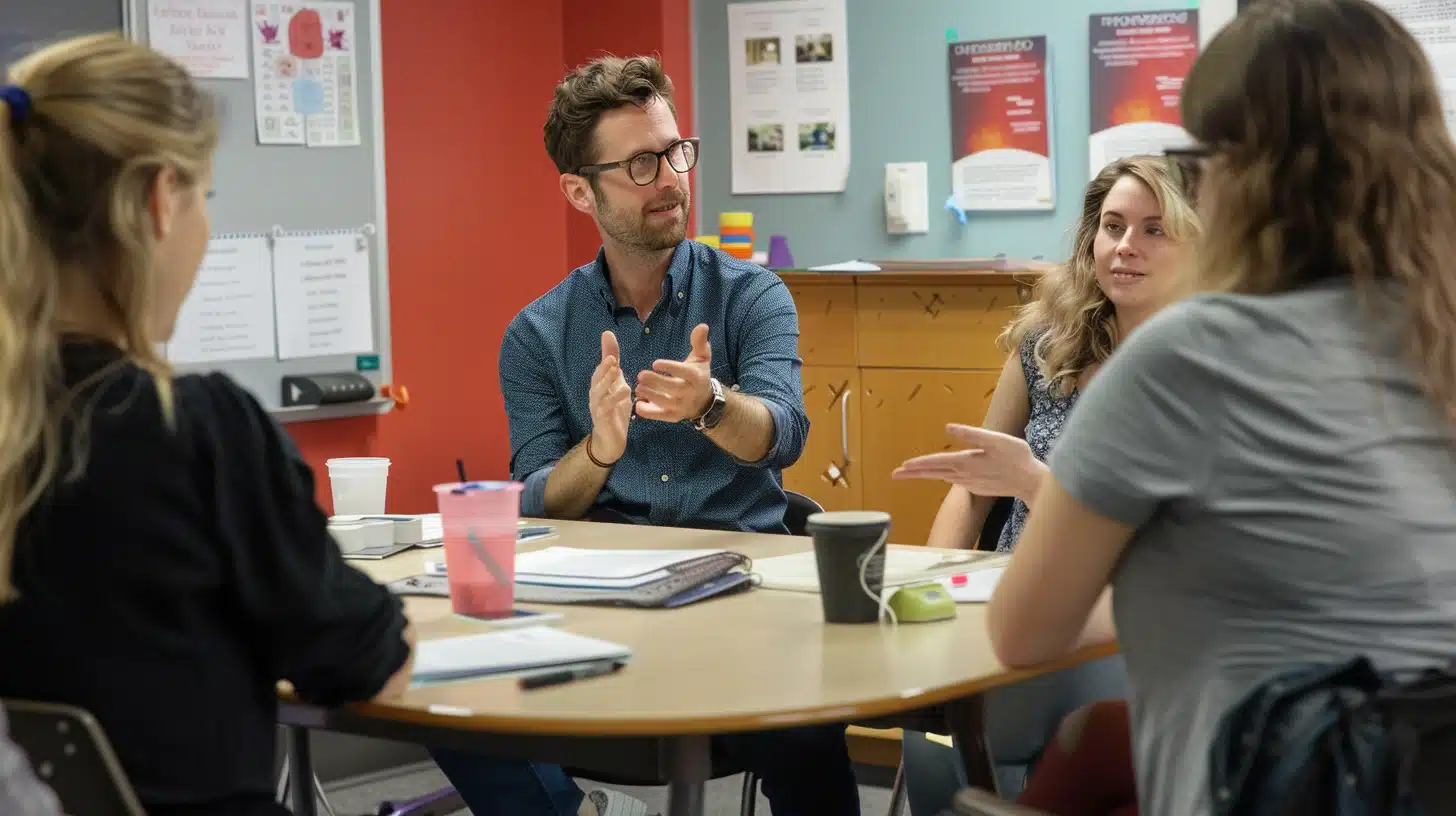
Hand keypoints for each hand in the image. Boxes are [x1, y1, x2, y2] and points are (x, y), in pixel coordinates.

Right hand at [588, 330, 631, 462]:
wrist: (610, 440)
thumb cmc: (614, 410)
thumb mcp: (617, 384)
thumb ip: (614, 364)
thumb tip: (608, 336)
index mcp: (599, 386)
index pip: (601, 367)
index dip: (605, 353)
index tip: (608, 338)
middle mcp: (595, 395)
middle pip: (597, 379)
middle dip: (604, 368)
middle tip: (612, 358)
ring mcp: (597, 407)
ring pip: (599, 393)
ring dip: (607, 382)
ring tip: (617, 373)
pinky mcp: (602, 420)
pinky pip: (606, 409)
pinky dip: (614, 400)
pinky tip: (625, 394)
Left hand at [636, 323, 712, 422]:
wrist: (704, 402)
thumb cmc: (698, 375)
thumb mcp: (701, 358)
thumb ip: (699, 342)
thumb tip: (702, 326)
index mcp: (696, 377)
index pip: (684, 372)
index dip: (670, 368)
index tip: (655, 363)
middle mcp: (690, 393)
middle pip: (672, 388)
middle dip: (656, 382)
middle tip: (640, 375)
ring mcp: (682, 406)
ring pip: (665, 402)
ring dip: (650, 395)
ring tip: (638, 387)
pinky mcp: (673, 416)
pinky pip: (660, 416)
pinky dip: (649, 412)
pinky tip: (638, 403)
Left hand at [891, 424, 1044, 500]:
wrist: (1031, 482)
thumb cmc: (1017, 457)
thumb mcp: (996, 439)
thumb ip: (971, 434)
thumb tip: (949, 426)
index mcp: (966, 462)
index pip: (936, 463)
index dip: (919, 464)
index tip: (902, 466)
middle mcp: (964, 476)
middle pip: (933, 474)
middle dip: (913, 474)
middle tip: (894, 475)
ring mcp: (969, 484)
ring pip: (942, 478)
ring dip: (925, 475)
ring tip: (910, 472)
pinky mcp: (976, 488)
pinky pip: (955, 480)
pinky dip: (944, 476)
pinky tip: (941, 473)